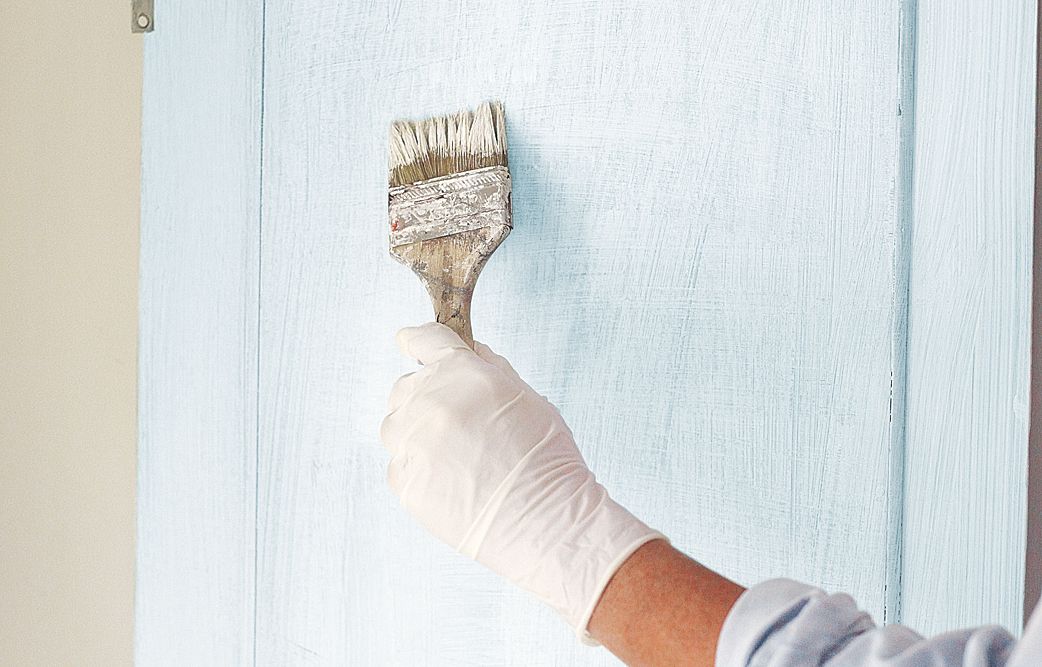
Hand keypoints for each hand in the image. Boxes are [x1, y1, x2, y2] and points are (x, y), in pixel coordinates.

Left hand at [380, 323, 663, 638]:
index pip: (424, 340)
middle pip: (406, 386)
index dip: (417, 340)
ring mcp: (413, 443)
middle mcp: (430, 401)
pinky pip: (399, 464)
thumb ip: (492, 369)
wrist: (546, 521)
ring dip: (417, 432)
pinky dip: (418, 468)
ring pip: (396, 425)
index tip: (408, 342)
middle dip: (426, 396)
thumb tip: (470, 352)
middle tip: (459, 423)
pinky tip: (452, 480)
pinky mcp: (404, 481)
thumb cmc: (547, 460)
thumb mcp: (530, 398)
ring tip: (457, 456)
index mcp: (462, 373)